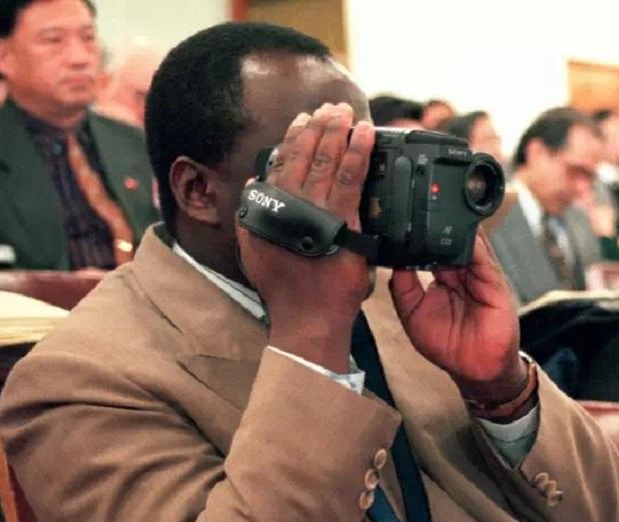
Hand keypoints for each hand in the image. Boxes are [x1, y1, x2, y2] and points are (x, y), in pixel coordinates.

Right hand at [235, 104, 374, 372]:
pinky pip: (350, 179)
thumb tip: (255, 182)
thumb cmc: (284, 288)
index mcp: (268, 208)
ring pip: (327, 161)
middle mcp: (289, 205)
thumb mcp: (255, 248)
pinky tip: (365, 135)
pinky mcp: (342, 222)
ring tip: (346, 112)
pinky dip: (357, 153)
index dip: (295, 136)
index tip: (304, 118)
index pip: (282, 162)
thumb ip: (253, 213)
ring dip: (337, 132)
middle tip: (331, 106)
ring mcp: (315, 212)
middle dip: (320, 126)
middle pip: (305, 155)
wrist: (307, 318)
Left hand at [389, 230, 525, 403]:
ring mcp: (479, 275)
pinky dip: (475, 246)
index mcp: (443, 276)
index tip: (402, 220)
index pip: (431, 247)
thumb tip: (395, 262)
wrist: (475, 368)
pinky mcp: (494, 283)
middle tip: (419, 208)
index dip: (419, 235)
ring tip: (440, 213)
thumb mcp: (413, 315)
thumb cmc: (447, 345)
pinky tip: (464, 235)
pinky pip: (484, 260)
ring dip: (456, 230)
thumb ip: (403, 289)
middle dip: (436, 226)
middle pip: (449, 240)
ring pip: (468, 244)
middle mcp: (461, 272)